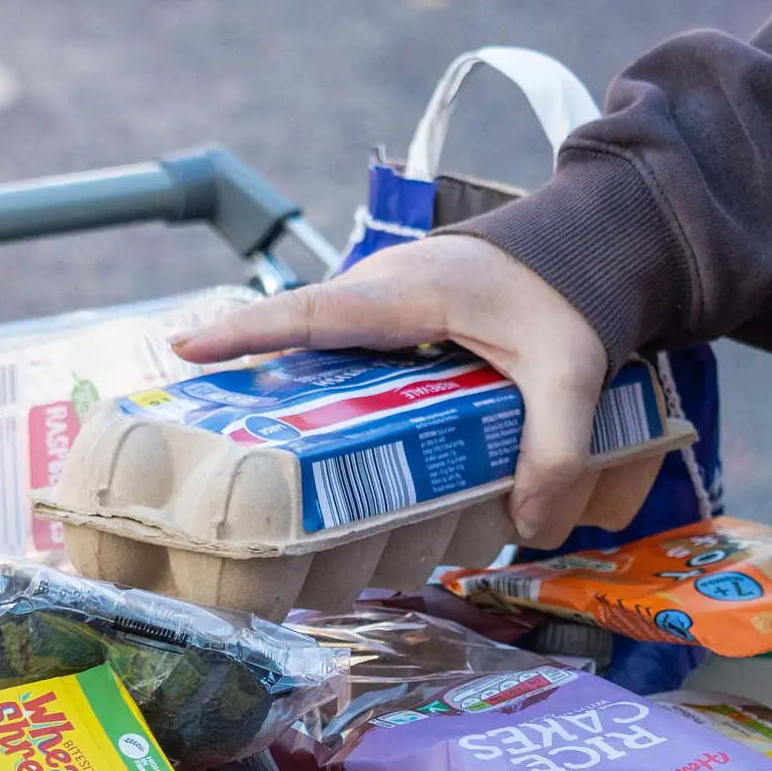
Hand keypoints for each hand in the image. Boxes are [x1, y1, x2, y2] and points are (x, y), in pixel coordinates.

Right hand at [174, 235, 663, 547]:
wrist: (585, 246)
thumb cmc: (569, 290)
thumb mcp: (573, 368)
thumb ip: (558, 447)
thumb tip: (529, 525)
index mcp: (409, 291)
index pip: (315, 311)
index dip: (249, 330)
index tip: (186, 346)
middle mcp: (381, 294)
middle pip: (302, 347)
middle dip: (257, 385)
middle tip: (214, 437)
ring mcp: (383, 309)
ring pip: (325, 362)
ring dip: (302, 404)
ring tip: (278, 464)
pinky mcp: (395, 329)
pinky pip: (349, 366)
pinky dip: (335, 403)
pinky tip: (342, 459)